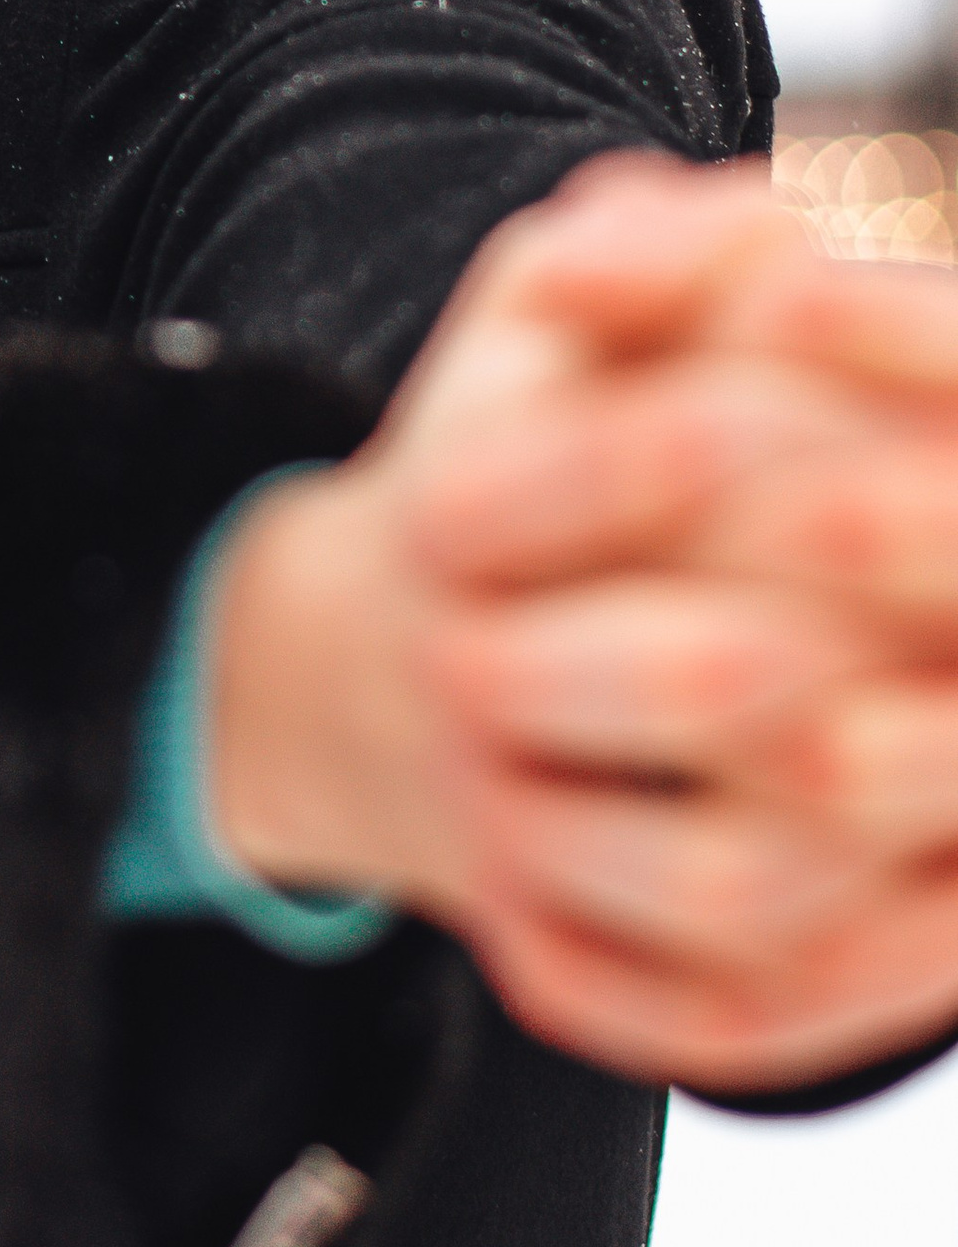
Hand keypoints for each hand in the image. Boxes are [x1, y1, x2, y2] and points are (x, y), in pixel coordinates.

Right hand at [209, 156, 957, 1088]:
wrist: (346, 681)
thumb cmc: (503, 461)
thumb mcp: (530, 322)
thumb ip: (647, 254)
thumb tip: (768, 230)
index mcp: (450, 508)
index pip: (614, 461)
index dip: (779, 432)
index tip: (911, 420)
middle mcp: (460, 684)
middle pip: (686, 681)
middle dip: (884, 635)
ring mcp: (503, 845)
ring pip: (722, 883)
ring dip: (904, 831)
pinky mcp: (550, 972)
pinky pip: (713, 1017)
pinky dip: (863, 982)